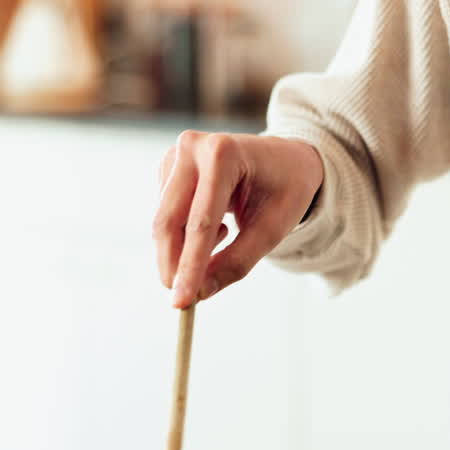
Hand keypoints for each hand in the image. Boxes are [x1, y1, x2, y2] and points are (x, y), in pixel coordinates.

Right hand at [154, 130, 323, 307]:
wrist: (285, 158)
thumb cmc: (285, 189)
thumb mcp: (273, 229)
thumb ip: (238, 261)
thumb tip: (200, 293)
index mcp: (223, 154)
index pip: (201, 223)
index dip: (190, 266)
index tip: (181, 303)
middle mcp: (192, 147)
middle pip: (170, 221)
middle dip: (174, 266)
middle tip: (183, 301)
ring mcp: (175, 155)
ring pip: (164, 221)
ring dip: (185, 248)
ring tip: (228, 235)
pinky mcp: (167, 168)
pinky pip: (166, 215)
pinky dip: (185, 234)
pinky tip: (217, 223)